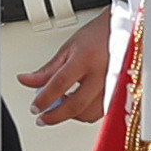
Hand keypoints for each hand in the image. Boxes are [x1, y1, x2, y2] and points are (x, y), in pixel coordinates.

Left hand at [15, 8, 110, 125]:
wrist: (123, 31)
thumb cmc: (96, 36)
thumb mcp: (68, 48)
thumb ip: (48, 69)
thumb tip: (26, 81)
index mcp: (86, 58)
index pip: (60, 84)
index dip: (44, 98)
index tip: (34, 107)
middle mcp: (102, 73)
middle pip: (76, 105)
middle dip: (55, 116)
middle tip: (42, 118)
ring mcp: (114, 86)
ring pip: (89, 114)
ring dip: (70, 115)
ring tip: (59, 108)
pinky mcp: (120, 94)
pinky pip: (100, 112)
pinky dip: (85, 113)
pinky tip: (76, 106)